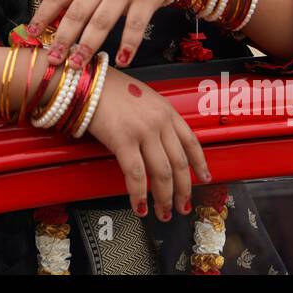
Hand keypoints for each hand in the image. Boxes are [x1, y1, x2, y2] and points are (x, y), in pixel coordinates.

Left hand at [29, 0, 174, 70]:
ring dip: (88, 46)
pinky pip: (135, 25)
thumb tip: (57, 20)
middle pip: (77, 12)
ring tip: (77, 65)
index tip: (31, 34)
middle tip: (52, 60)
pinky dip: (128, 45)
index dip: (43, 15)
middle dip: (62, 38)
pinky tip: (121, 61)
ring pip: (102, 21)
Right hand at [85, 68, 210, 218]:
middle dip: (183, 190)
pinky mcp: (123, 141)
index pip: (192, 142)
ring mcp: (143, 131)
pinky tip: (140, 206)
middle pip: (180, 163)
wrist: (88, 80)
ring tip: (163, 212)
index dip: (200, 164)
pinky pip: (137, 175)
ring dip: (164, 198)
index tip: (204, 178)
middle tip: (183, 206)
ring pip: (162, 173)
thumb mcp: (142, 97)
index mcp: (166, 110)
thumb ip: (155, 117)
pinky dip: (139, 195)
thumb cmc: (109, 87)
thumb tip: (159, 143)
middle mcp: (159, 121)